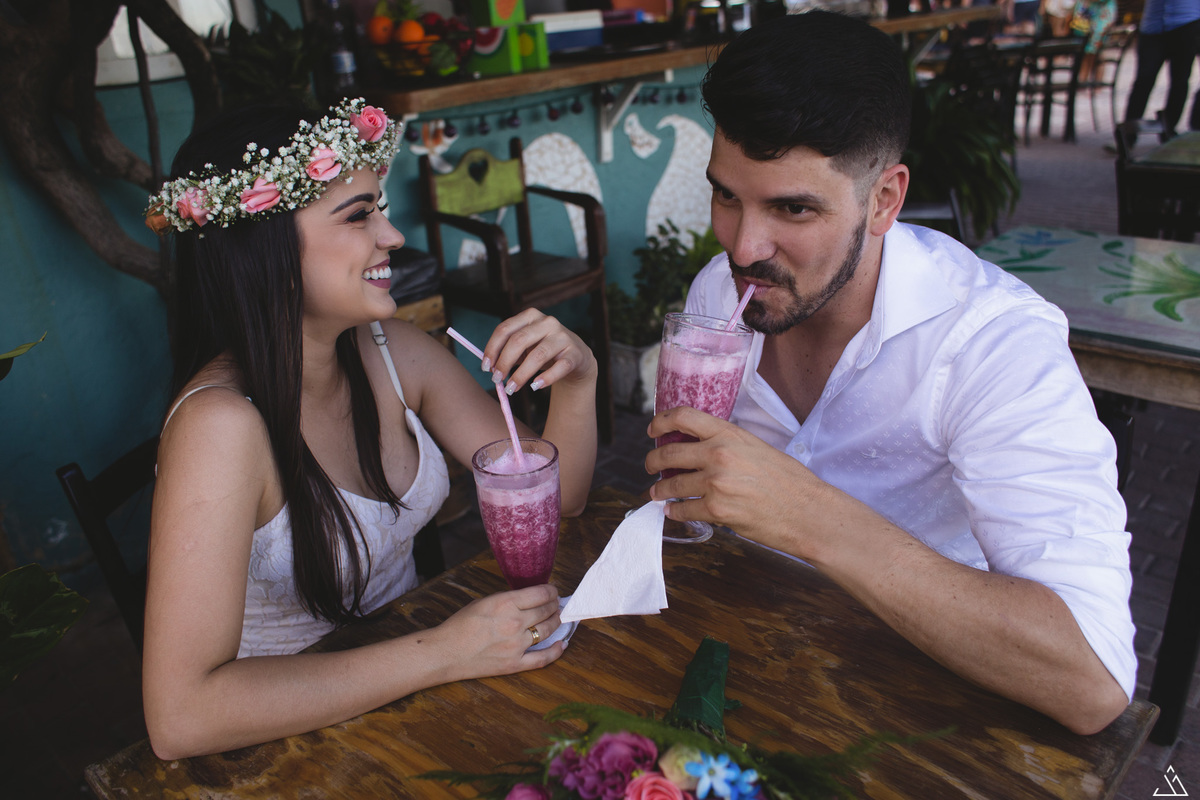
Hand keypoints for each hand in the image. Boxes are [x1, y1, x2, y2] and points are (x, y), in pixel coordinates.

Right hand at [432, 584, 564, 679]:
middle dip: (555, 605)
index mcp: (506, 603)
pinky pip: (543, 658)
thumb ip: (508, 600)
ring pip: (548, 630)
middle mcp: (514, 622)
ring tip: (558, 618)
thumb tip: (529, 599)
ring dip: (556, 622)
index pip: (541, 594)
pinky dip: (556, 651)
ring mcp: (517, 645)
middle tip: (557, 603)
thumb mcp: (485, 602)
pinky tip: (562, 644)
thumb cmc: (461, 625)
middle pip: (547, 611)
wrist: (445, 652)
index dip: (551, 591)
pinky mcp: (515, 664)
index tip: (552, 591)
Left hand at [482, 309, 596, 393]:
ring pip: (538, 355)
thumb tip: (489, 366)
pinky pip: (560, 367)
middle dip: (504, 362)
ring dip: (521, 374)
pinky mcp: (575, 353)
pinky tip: (535, 386)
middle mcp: (548, 322)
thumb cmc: (544, 351)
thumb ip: (508, 352)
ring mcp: (563, 337)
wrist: (577, 357)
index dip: (492, 348)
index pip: (505, 329)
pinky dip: (546, 378)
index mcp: (530, 316)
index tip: (485, 367)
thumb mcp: (525, 347)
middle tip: (496, 380)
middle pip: (519, 340)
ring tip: (511, 389)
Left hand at [646, 405, 822, 554]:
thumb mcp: (757, 447)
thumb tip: (701, 449)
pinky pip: (682, 510)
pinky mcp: (716, 510)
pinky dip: (674, 512)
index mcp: (729, 434)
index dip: (661, 421)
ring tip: (658, 493)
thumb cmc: (789, 480)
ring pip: (670, 485)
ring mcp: (715, 483)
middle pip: (667, 453)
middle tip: (649, 467)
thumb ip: (728, 444)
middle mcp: (718, 454)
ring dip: (659, 490)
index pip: (683, 416)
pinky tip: (674, 511)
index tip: (653, 430)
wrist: (806, 510)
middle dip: (652, 461)